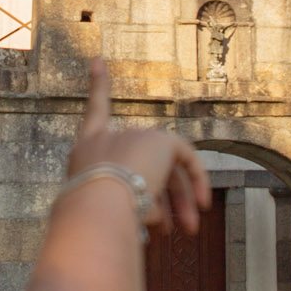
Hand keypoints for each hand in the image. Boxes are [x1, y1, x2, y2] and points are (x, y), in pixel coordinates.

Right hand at [67, 58, 210, 235]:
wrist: (98, 207)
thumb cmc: (94, 220)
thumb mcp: (106, 213)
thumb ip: (131, 208)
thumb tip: (155, 220)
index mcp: (86, 150)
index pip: (94, 112)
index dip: (98, 86)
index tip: (99, 61)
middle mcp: (108, 137)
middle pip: (142, 160)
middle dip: (160, 199)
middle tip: (172, 230)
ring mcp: (134, 135)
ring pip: (164, 167)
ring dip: (179, 201)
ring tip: (188, 230)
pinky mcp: (159, 140)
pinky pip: (185, 158)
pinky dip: (197, 179)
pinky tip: (204, 203)